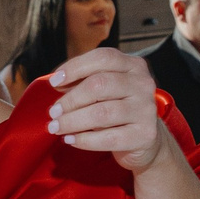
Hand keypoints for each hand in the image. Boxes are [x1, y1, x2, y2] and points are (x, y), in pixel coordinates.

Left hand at [46, 48, 174, 173]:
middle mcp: (143, 84)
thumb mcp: (103, 90)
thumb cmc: (116, 110)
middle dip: (70, 99)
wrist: (144, 140)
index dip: (75, 67)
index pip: (103, 58)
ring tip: (56, 127)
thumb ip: (83, 82)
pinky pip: (108, 138)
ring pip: (102, 113)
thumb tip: (57, 82)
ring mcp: (146, 109)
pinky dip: (84, 139)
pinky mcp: (144, 135)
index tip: (53, 82)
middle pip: (100, 84)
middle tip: (53, 112)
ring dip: (72, 121)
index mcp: (133, 65)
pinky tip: (70, 139)